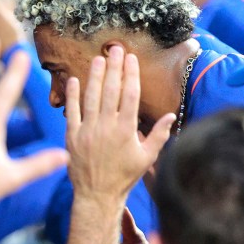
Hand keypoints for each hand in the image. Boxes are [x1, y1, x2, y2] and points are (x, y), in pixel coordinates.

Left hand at [64, 46, 172, 205]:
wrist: (97, 195)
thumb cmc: (124, 176)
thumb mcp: (147, 157)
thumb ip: (159, 135)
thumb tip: (172, 115)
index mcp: (126, 130)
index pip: (129, 95)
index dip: (131, 74)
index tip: (131, 59)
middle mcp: (106, 127)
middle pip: (111, 91)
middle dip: (114, 67)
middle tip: (115, 49)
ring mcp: (87, 131)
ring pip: (91, 97)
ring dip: (95, 76)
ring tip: (98, 59)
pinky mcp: (72, 137)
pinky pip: (72, 112)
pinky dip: (72, 96)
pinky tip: (73, 80)